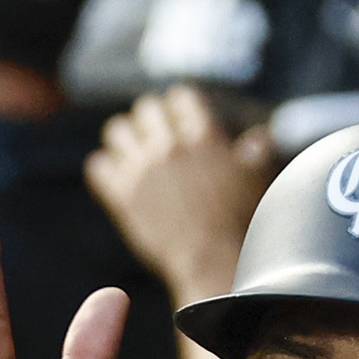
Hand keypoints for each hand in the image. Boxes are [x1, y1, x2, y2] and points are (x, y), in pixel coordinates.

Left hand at [87, 85, 274, 308]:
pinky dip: (105, 168)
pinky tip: (115, 177)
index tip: (181, 117)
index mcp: (204, 137)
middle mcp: (170, 147)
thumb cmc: (241, 223)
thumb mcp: (260, 180)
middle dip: (151, 119)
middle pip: (146, 108)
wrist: (213, 262)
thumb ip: (260, 150)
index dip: (180, 105)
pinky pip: (98, 166)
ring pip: (116, 130)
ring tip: (132, 152)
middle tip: (156, 136)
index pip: (182, 97)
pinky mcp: (122, 196)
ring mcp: (142, 170)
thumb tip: (260, 136)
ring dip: (124, 138)